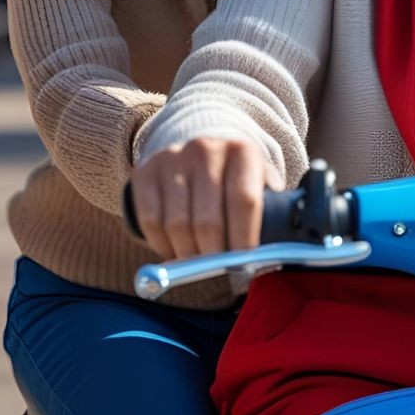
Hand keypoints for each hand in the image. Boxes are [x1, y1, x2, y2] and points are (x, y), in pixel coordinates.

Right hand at [131, 138, 282, 259]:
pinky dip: (162, 245)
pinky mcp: (145, 172)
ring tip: (197, 260)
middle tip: (217, 267)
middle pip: (208, 220)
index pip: (244, 200)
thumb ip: (268, 209)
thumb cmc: (235, 175)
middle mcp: (207, 150)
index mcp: (243, 152)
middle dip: (213, 254)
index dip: (244, 236)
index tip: (243, 262)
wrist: (201, 146)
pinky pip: (150, 222)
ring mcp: (173, 159)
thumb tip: (267, 254)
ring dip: (187, 254)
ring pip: (177, 225)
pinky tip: (174, 249)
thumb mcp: (258, 180)